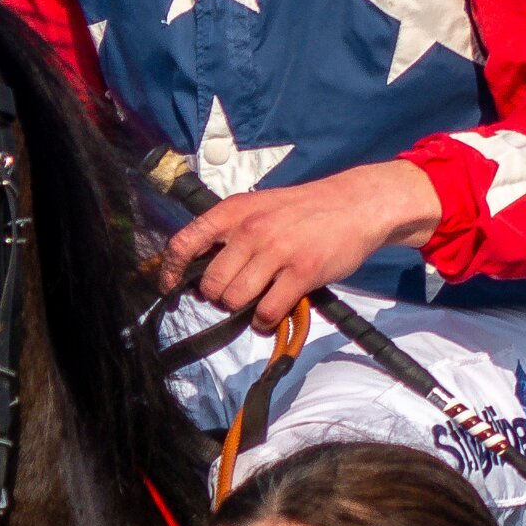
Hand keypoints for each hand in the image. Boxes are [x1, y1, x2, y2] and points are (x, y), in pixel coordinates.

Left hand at [157, 161, 441, 331]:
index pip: (184, 243)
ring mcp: (277, 251)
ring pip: (236, 300)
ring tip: (258, 302)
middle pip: (211, 284)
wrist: (355, 204)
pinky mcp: (302, 273)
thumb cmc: (304, 209)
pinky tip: (272, 313)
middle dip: (218, 297)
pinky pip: (267, 312)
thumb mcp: (259, 206)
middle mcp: (251, 230)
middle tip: (236, 294)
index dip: (171, 272)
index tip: (171, 288)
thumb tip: (198, 268)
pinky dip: (265, 321)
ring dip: (243, 310)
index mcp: (234, 211)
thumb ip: (229, 231)